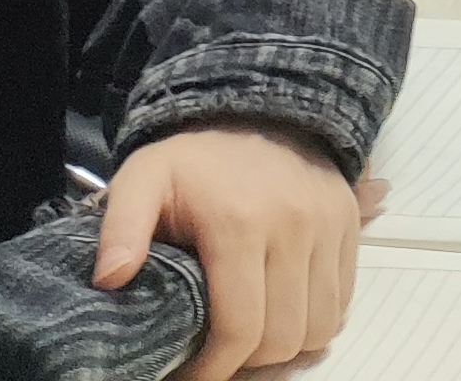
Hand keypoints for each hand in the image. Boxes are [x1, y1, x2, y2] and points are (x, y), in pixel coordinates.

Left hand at [91, 123, 360, 380]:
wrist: (258, 107)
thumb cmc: (193, 160)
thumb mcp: (142, 179)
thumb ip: (120, 228)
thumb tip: (111, 280)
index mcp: (238, 223)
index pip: (240, 328)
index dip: (214, 369)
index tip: (191, 376)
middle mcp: (294, 225)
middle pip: (283, 337)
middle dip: (248, 362)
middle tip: (219, 356)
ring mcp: (328, 226)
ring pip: (320, 327)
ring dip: (286, 346)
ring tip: (252, 338)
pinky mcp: (349, 224)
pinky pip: (343, 300)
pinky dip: (316, 320)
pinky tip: (283, 312)